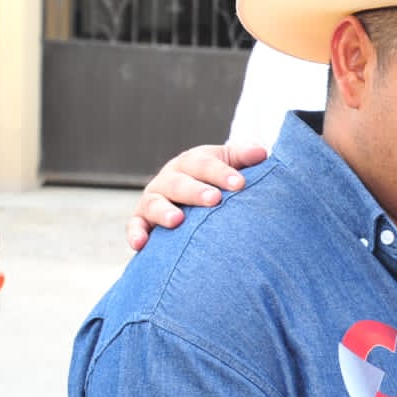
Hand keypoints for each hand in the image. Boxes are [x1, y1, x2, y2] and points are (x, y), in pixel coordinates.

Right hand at [126, 142, 267, 250]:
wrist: (195, 199)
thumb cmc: (218, 182)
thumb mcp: (230, 166)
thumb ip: (243, 158)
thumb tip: (261, 153)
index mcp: (192, 163)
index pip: (205, 163)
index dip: (221, 172)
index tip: (240, 184)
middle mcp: (170, 178)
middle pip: (179, 182)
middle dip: (196, 190)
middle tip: (214, 199)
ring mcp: (154, 199)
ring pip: (155, 202)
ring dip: (164, 211)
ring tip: (178, 220)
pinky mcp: (141, 220)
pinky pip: (135, 226)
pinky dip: (136, 234)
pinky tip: (141, 244)